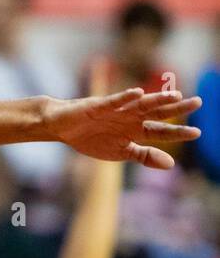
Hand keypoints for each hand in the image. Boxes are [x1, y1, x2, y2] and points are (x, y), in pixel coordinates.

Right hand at [42, 88, 201, 168]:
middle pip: (156, 112)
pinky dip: (124, 98)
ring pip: (140, 104)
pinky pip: (113, 102)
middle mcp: (129, 117)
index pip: (160, 130)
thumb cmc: (90, 138)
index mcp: (134, 130)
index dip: (177, 131)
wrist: (61, 127)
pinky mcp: (97, 106)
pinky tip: (137, 93)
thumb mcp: (120, 153)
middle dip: (176, 109)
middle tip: (197, 102)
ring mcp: (115, 110)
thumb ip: (144, 156)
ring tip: (175, 96)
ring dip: (157, 99)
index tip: (197, 132)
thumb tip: (171, 164)